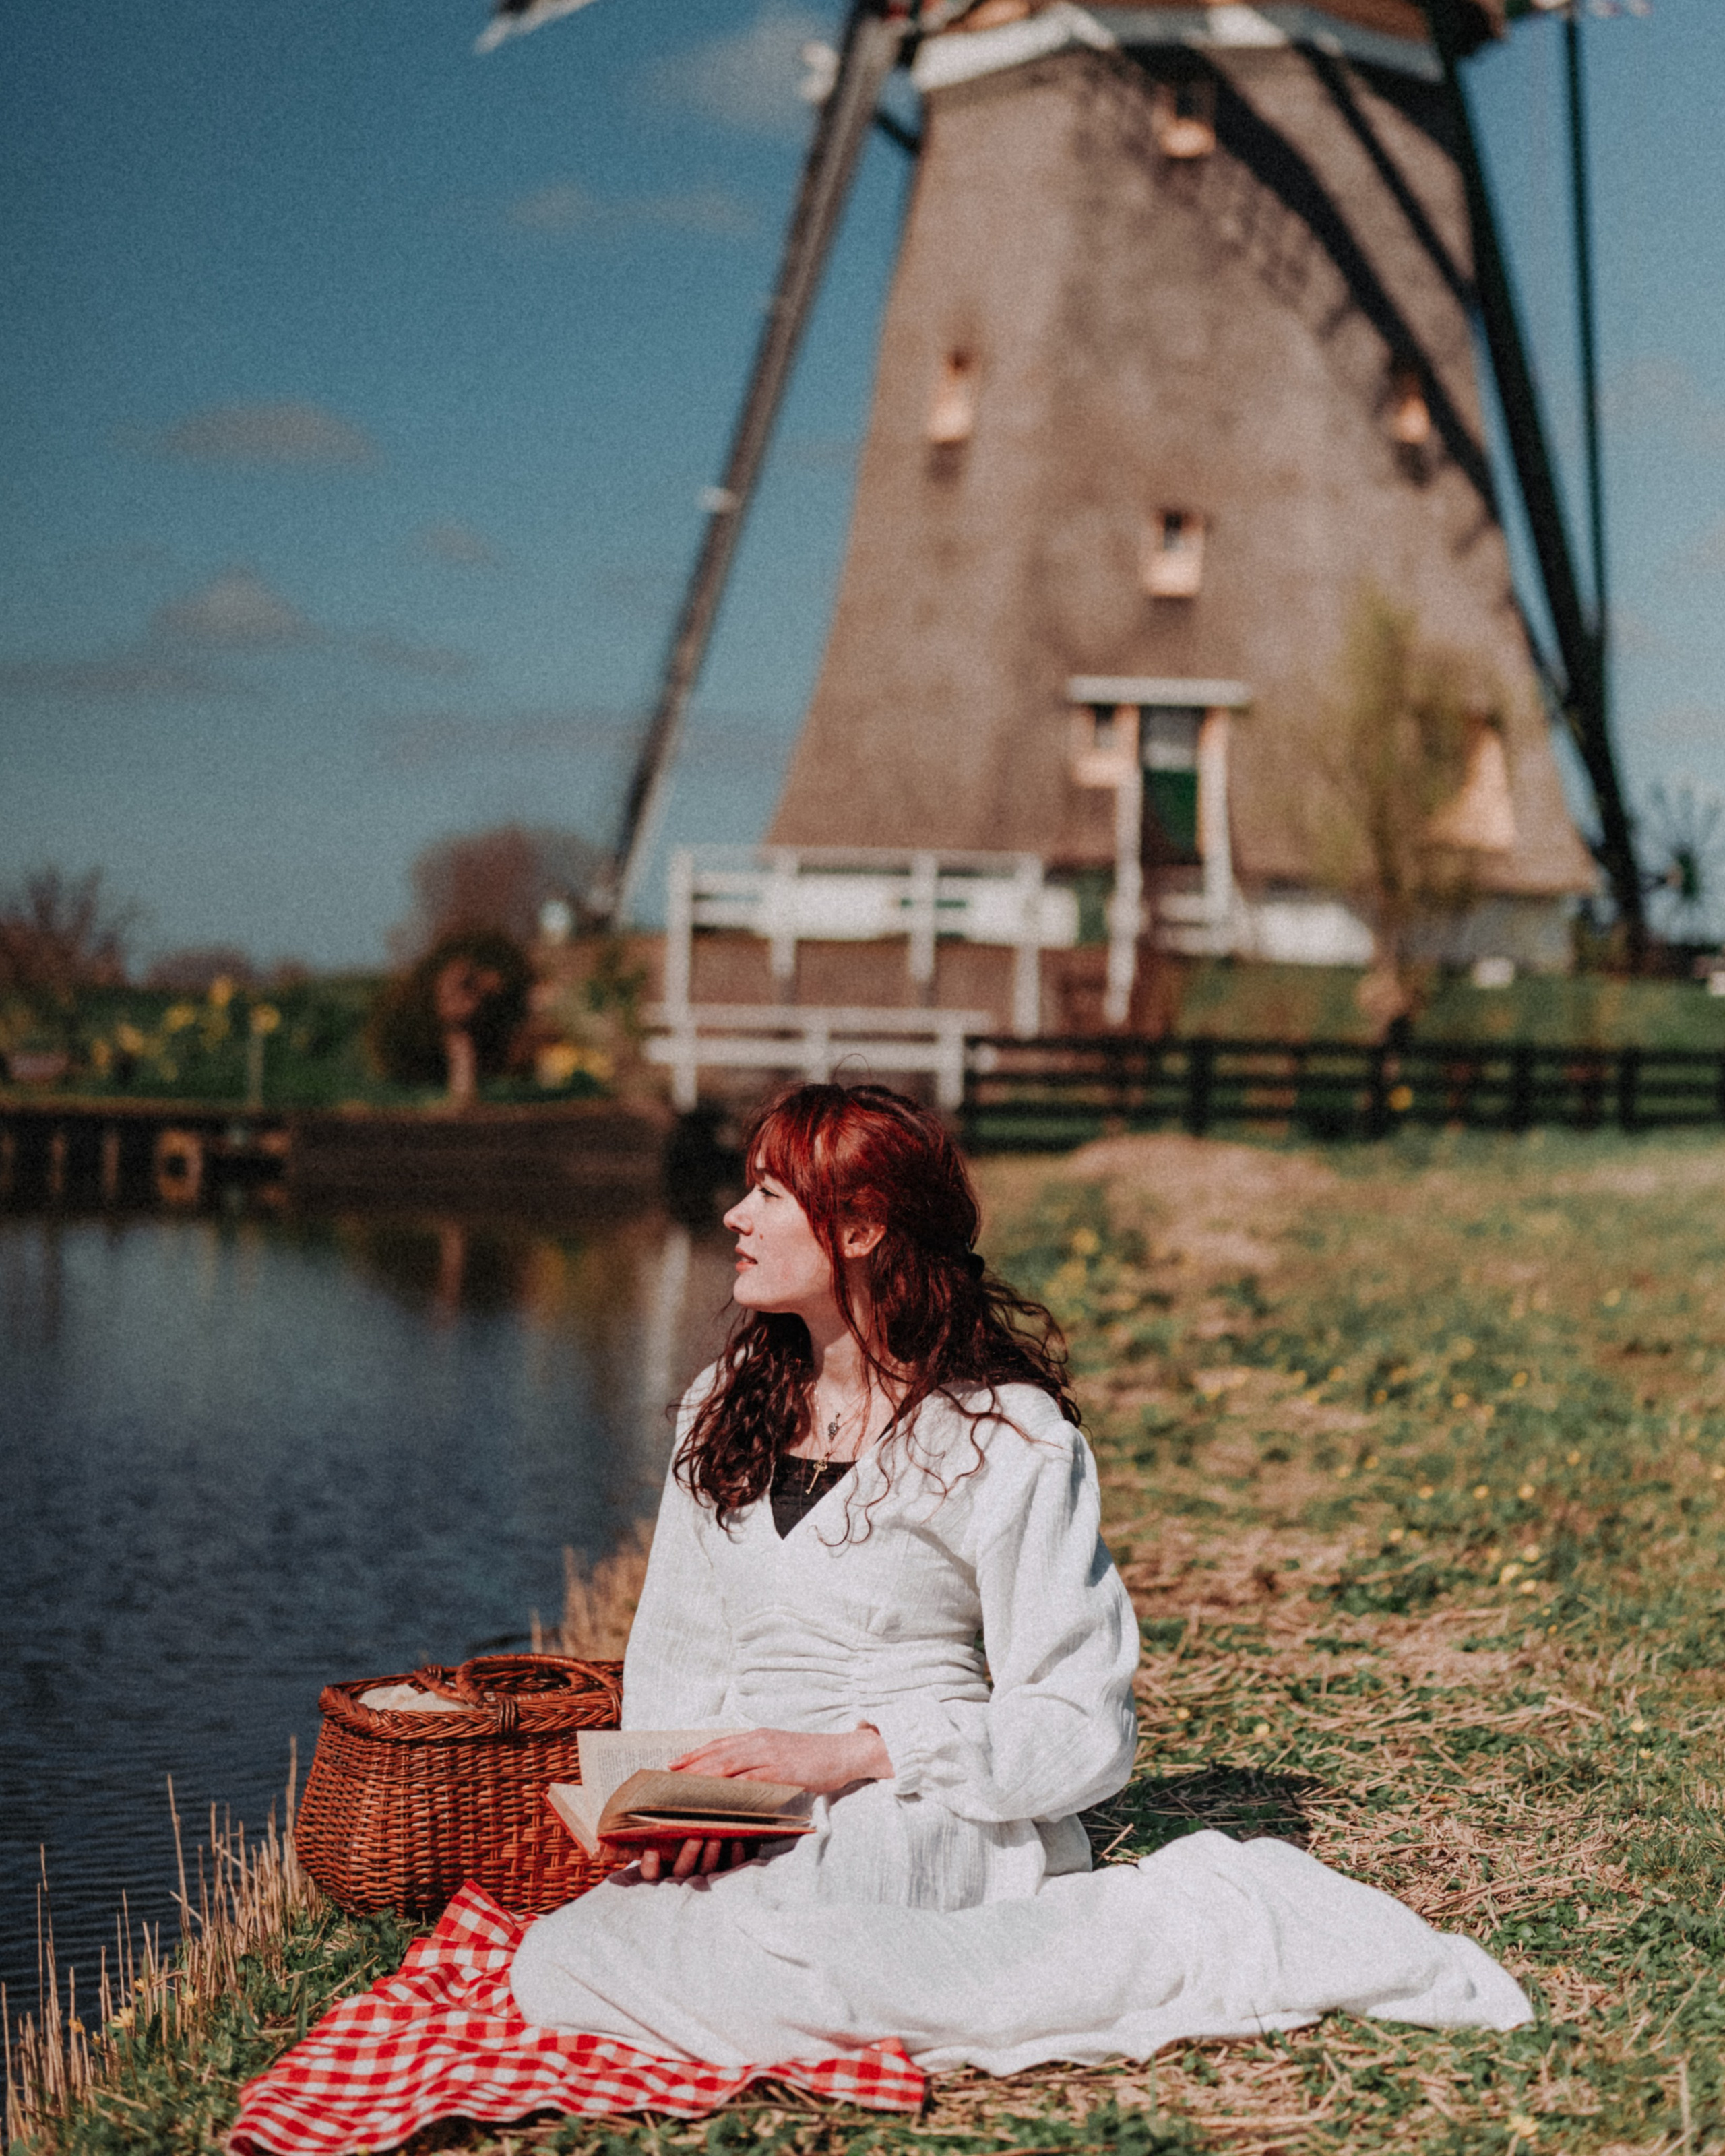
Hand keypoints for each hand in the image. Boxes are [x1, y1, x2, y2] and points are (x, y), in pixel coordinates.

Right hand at [636, 1837, 746, 1882]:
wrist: (710, 1838)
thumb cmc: (678, 1829)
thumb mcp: (665, 1831)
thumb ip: (656, 1826)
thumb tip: (635, 1804)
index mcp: (663, 1868)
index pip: (651, 1874)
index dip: (650, 1865)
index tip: (651, 1850)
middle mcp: (682, 1876)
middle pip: (682, 1872)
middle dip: (688, 1856)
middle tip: (695, 1838)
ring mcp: (703, 1877)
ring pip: (705, 1872)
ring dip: (710, 1857)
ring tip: (714, 1839)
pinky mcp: (724, 1872)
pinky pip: (730, 1870)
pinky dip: (735, 1858)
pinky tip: (737, 1842)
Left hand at [669, 1725, 893, 1792]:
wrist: (844, 1753)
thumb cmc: (813, 1758)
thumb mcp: (782, 1753)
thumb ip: (759, 1762)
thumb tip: (735, 1780)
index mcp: (758, 1737)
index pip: (718, 1745)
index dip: (693, 1755)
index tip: (671, 1765)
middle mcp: (759, 1742)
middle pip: (716, 1755)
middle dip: (688, 1768)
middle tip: (664, 1781)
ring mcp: (769, 1756)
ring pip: (727, 1767)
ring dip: (700, 1780)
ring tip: (679, 1792)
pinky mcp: (780, 1772)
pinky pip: (749, 1782)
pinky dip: (729, 1791)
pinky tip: (714, 1801)